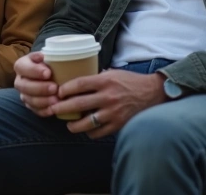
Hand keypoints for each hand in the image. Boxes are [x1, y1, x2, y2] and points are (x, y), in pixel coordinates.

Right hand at [13, 52, 58, 116]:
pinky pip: (34, 110)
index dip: (33, 71)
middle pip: (24, 86)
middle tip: (54, 88)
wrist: (52, 73)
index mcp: (21, 65)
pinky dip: (44, 111)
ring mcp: (24, 94)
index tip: (48, 73)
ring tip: (56, 100)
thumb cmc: (50, 62)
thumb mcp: (48, 56)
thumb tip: (42, 56)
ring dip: (42, 101)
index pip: (21, 67)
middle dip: (40, 88)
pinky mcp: (30, 105)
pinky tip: (53, 109)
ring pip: (28, 99)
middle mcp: (20, 80)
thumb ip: (46, 56)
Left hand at [50, 70, 166, 138]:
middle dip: (61, 108)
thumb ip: (96, 78)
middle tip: (52, 109)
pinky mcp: (118, 125)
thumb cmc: (130, 81)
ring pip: (86, 122)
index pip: (79, 84)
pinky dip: (90, 132)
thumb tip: (76, 82)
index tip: (57, 92)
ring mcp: (113, 112)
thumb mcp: (113, 73)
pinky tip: (86, 129)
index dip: (65, 89)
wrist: (153, 93)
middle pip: (78, 104)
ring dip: (73, 125)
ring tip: (69, 125)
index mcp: (105, 81)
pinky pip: (98, 133)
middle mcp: (108, 97)